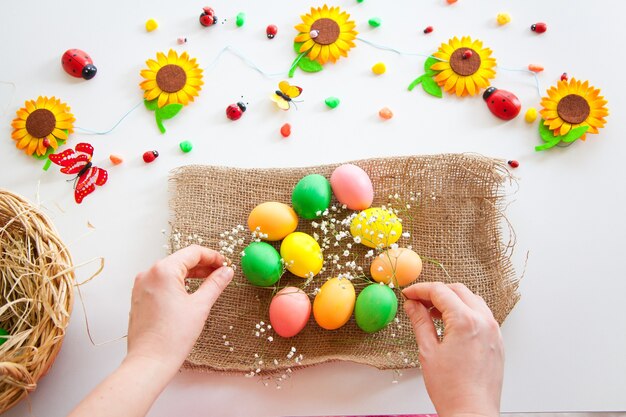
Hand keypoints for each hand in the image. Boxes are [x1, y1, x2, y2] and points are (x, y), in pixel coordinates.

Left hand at [126, 245, 233, 373]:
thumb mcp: (200, 306)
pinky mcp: (139, 297)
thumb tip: (226, 271)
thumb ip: (215, 283)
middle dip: (202, 265)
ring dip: (191, 274)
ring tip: (208, 282)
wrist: (149, 362)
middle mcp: (148, 273)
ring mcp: (141, 285)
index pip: (193, 252)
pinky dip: (178, 283)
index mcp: (163, 271)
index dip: (212, 256)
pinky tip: (190, 292)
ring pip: (171, 271)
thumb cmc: (172, 337)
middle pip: (181, 260)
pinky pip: (161, 282)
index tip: (225, 264)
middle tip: (221, 273)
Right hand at [402, 282, 503, 416]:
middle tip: (418, 301)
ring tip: (433, 313)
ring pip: (472, 300)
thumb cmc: (451, 389)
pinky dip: (465, 311)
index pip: (440, 291)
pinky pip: (482, 314)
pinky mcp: (497, 341)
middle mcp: (484, 321)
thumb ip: (420, 322)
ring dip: (452, 300)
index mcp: (465, 321)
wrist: (472, 412)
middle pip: (458, 290)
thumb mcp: (428, 351)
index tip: (409, 294)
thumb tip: (413, 305)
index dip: (420, 289)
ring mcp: (494, 331)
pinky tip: (451, 324)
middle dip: (436, 292)